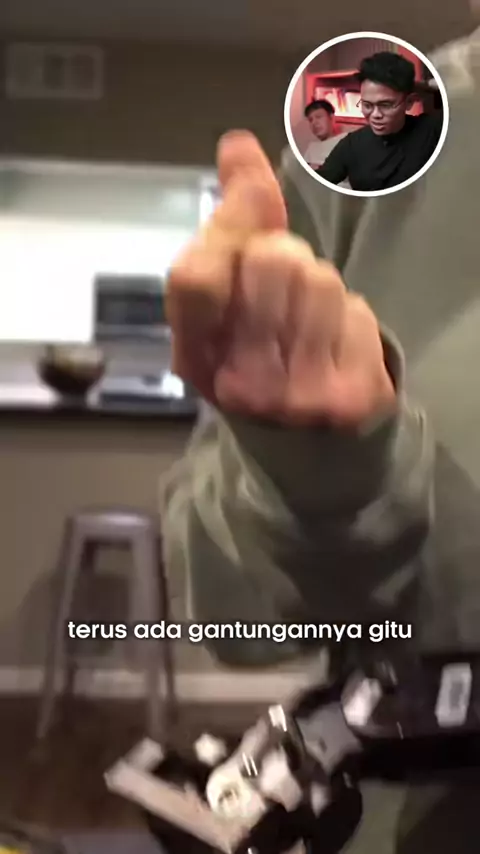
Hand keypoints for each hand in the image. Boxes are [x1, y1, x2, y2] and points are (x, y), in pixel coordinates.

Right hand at [167, 131, 394, 425]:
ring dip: (322, 291)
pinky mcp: (345, 401)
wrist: (301, 435)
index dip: (227, 236)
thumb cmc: (256, 351)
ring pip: (322, 282)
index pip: (195, 275)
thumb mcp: (229, 293)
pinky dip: (351, 320)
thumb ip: (234, 217)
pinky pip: (358, 313)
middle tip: (282, 300)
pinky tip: (335, 350)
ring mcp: (292, 399)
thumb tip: (237, 143)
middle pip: (273, 258)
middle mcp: (236, 384)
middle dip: (287, 261)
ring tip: (309, 328)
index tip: (245, 244)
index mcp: (194, 354)